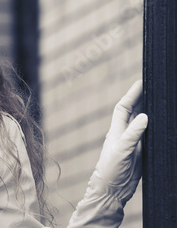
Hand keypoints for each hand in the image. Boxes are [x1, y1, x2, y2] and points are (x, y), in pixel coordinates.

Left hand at [91, 80, 147, 204]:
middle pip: (134, 112)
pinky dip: (154, 129)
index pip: (124, 107)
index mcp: (117, 131)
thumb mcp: (122, 151)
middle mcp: (124, 134)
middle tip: (153, 86)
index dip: (131, 94)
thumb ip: (133, 135)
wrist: (111, 191)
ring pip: (142, 123)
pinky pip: (149, 137)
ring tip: (159, 100)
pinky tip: (162, 125)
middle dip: (142, 99)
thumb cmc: (110, 171)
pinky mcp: (141, 154)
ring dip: (149, 111)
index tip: (141, 82)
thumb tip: (145, 116)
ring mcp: (133, 144)